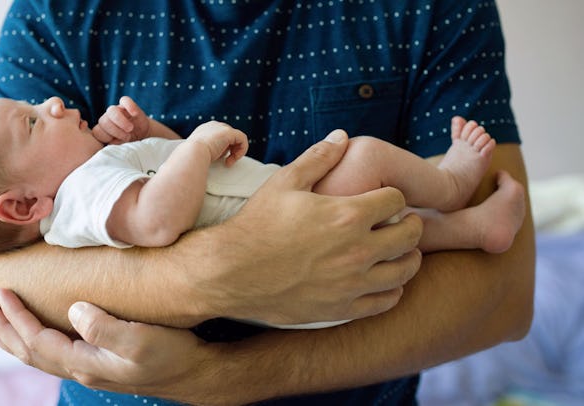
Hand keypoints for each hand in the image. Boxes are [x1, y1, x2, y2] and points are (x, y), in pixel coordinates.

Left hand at [0, 288, 219, 403]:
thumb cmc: (172, 355)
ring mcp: (92, 369)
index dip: (16, 318)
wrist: (195, 374)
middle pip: (31, 352)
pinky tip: (38, 337)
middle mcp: (83, 370)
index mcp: (86, 363)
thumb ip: (104, 327)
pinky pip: (56, 354)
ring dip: (16, 339)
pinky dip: (36, 343)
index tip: (0, 294)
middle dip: (5, 331)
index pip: (38, 341)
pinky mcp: (102, 364)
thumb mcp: (141, 340)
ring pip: (41, 356)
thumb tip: (74, 309)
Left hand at [92, 96, 150, 143]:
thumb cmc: (130, 143)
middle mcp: (108, 119)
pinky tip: (134, 114)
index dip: (106, 137)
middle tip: (127, 137)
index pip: (97, 132)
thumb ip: (115, 146)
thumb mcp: (122, 147)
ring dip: (120, 121)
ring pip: (111, 110)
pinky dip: (129, 106)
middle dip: (115, 131)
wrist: (143, 135)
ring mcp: (117, 110)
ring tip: (130, 129)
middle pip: (103, 121)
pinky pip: (125, 100)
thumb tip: (112, 143)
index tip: (117, 143)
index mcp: (103, 130)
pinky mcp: (127, 105)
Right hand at [187, 121, 248, 166]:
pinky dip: (242, 150)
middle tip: (226, 161)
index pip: (220, 136)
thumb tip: (217, 156)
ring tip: (229, 162)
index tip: (220, 159)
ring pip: (237, 138)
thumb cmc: (193, 157)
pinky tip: (234, 158)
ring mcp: (221, 127)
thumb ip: (210, 150)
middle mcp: (213, 125)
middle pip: (229, 136)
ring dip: (236, 152)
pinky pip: (243, 139)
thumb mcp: (200, 152)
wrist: (192, 153)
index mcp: (204, 129)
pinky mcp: (229, 132)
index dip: (223, 148)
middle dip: (230, 150)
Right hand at [199, 130, 423, 324]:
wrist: (230, 272)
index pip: (396, 200)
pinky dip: (393, 289)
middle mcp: (357, 250)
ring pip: (405, 270)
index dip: (393, 195)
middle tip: (401, 222)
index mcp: (347, 215)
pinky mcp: (342, 308)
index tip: (385, 198)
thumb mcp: (285, 182)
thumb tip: (342, 136)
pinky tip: (383, 279)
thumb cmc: (256, 224)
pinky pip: (386, 300)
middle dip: (410, 223)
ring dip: (408, 256)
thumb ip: (318, 157)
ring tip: (398, 250)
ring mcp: (352, 283)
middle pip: (410, 235)